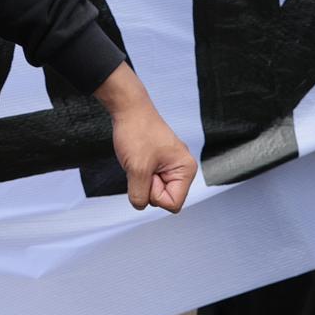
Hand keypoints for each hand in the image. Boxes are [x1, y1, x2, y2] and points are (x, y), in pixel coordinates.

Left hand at [95, 64, 195, 212]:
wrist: (128, 109)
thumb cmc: (137, 132)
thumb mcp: (136, 169)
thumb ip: (139, 195)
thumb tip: (140, 205)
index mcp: (186, 169)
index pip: (172, 204)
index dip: (155, 194)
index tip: (148, 172)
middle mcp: (182, 169)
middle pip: (163, 199)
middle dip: (147, 186)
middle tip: (142, 163)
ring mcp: (170, 166)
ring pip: (154, 191)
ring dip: (141, 179)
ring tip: (139, 159)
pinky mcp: (159, 164)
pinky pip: (148, 181)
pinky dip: (139, 174)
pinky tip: (138, 159)